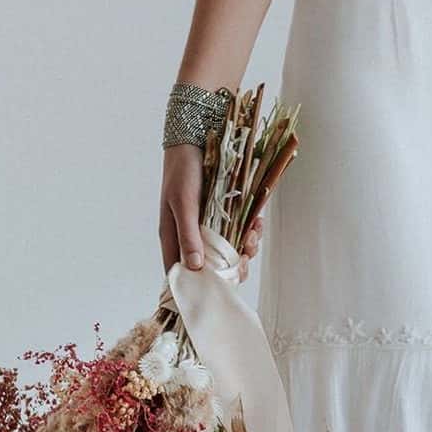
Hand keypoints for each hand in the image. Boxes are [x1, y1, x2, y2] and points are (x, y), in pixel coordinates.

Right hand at [158, 146, 265, 280]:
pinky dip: (251, 231)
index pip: (181, 274)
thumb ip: (188, 234)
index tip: (217, 291)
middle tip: (245, 261)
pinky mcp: (226, 217)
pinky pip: (241, 232)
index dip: (197, 287)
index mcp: (174, 238)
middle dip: (231, 268)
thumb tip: (194, 267)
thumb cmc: (182, 171)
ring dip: (246, 248)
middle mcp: (192, 237)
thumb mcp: (184, 202)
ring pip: (230, 252)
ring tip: (253, 235)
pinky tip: (257, 222)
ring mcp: (211, 228)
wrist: (198, 140)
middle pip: (212, 268)